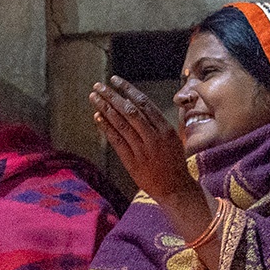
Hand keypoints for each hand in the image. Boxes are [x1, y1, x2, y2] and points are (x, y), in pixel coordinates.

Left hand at [90, 77, 210, 223]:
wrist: (175, 189)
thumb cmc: (174, 162)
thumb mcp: (173, 138)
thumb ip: (157, 122)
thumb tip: (140, 105)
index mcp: (165, 128)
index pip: (143, 103)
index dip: (127, 90)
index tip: (115, 80)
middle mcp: (154, 136)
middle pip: (130, 110)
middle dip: (112, 96)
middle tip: (98, 85)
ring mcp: (142, 149)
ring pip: (121, 124)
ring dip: (106, 109)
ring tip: (94, 97)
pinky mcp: (132, 161)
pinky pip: (117, 141)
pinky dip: (107, 128)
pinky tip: (97, 117)